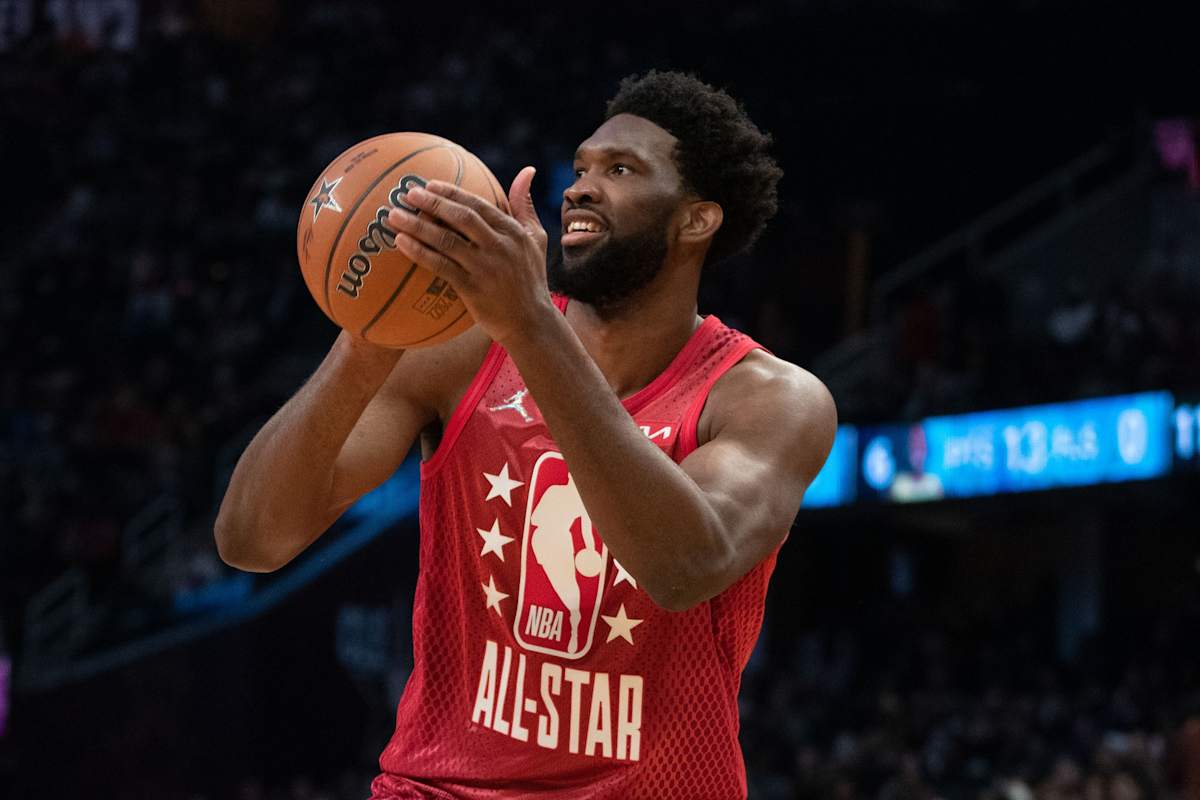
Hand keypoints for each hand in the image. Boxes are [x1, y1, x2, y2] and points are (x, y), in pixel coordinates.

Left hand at [386, 166, 555, 346]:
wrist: (531, 322)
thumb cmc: (531, 278)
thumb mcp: (536, 238)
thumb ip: (525, 205)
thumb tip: (527, 169)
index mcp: (513, 231)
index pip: (479, 205)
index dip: (452, 193)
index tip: (429, 184)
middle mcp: (500, 246)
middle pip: (461, 218)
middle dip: (432, 203)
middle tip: (407, 194)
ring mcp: (485, 268)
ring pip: (446, 241)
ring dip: (418, 226)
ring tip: (394, 215)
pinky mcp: (473, 289)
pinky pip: (441, 266)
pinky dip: (420, 252)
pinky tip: (401, 243)